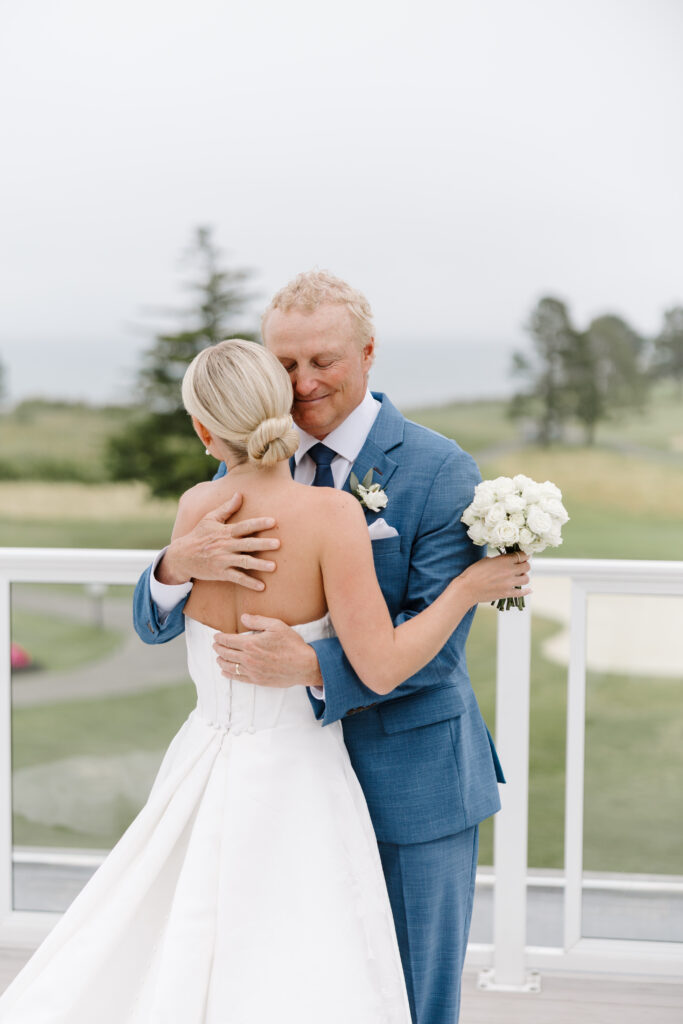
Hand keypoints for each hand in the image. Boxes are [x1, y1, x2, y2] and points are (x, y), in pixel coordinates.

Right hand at [158, 493, 279, 590]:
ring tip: (274, 567)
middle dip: (263, 544)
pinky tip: (262, 587)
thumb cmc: (198, 535)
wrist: (182, 556)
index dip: (258, 523)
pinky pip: (237, 578)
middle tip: (278, 543)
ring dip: (259, 565)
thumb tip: (239, 494)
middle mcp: (226, 546)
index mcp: (225, 531)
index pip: (244, 526)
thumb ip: (226, 508)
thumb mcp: (210, 519)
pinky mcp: (221, 573)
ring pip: (244, 562)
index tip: (273, 521)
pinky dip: (249, 583)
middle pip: (247, 544)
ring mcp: (223, 560)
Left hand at [213, 615, 323, 688]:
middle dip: (218, 648)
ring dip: (221, 660)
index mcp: (251, 644)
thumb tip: (243, 617)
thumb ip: (258, 620)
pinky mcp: (257, 680)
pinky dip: (228, 674)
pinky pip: (238, 678)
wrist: (304, 665)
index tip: (216, 636)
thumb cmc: (292, 644)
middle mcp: (249, 658)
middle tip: (215, 645)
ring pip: (229, 666)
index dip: (220, 638)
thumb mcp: (277, 626)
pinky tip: (225, 671)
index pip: (228, 640)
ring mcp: (252, 671)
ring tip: (218, 657)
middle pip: (226, 653)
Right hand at [459, 552, 530, 605]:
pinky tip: (529, 590)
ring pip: (526, 579)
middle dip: (525, 565)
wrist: (467, 589)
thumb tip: (505, 560)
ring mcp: (509, 583)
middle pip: (527, 566)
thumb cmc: (473, 572)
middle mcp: (509, 571)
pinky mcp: (507, 593)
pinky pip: (521, 593)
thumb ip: (498, 560)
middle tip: (521, 566)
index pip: (522, 555)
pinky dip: (526, 591)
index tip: (523, 556)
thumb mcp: (486, 560)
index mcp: (504, 560)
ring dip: (524, 576)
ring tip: (519, 576)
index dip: (524, 555)